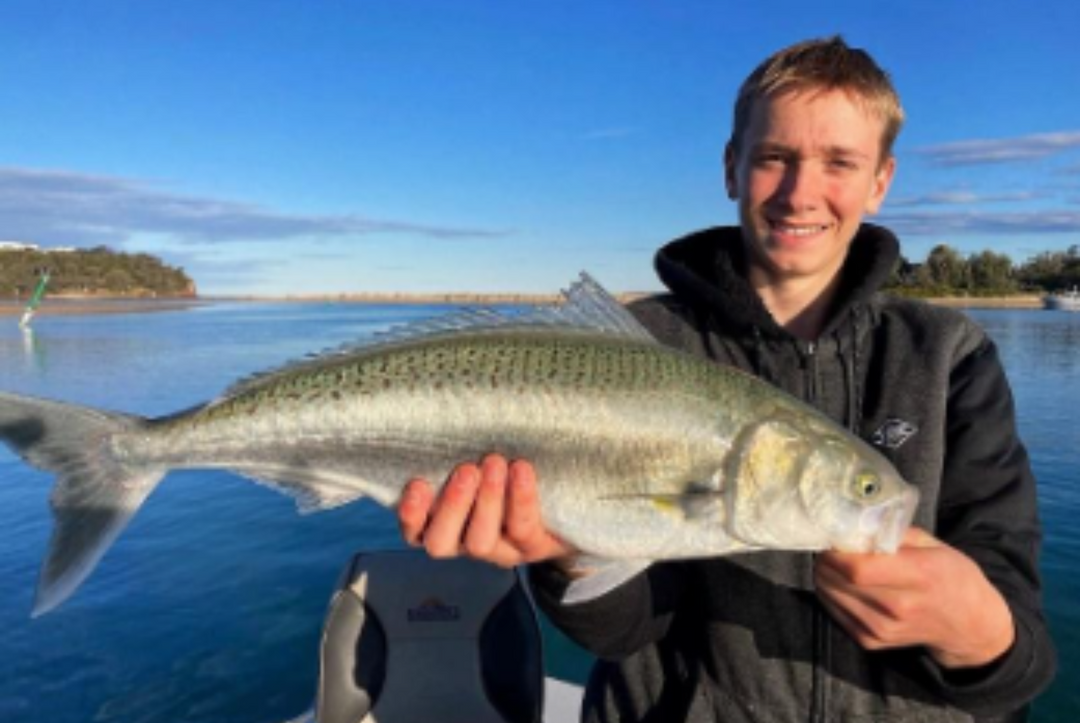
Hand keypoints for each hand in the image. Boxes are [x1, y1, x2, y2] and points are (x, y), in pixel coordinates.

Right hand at [397, 454, 576, 567]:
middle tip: (467, 469)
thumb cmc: (505, 466)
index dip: (411, 513)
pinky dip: (521, 498)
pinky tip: (522, 469)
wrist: (564, 497)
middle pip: (440, 543)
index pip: (414, 531)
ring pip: (480, 542)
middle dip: (451, 506)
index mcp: (442, 524)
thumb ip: (455, 448)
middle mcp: (465, 543)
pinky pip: (522, 529)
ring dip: (486, 501)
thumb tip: (441, 410)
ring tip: (495, 463)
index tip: (418, 483)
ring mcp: (499, 550)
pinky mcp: (532, 547)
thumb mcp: (478, 459)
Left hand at [815, 527, 1015, 668]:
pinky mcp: (873, 641)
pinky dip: (831, 594)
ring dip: (824, 575)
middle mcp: (899, 606)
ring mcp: (884, 628)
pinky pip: (834, 612)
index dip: (836, 550)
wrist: (969, 625)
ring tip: (836, 563)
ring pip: (830, 595)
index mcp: (919, 575)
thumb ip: (894, 532)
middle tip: (829, 547)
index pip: (858, 567)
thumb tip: (857, 521)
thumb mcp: (934, 545)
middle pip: (839, 581)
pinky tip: (843, 584)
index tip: (833, 537)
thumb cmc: (953, 577)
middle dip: (825, 559)